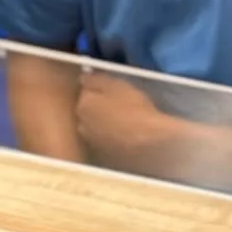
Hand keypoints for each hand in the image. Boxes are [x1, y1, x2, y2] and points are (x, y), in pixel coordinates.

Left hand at [74, 70, 188, 175]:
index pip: (85, 91)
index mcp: (83, 104)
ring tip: (121, 119)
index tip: (110, 90)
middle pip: (87, 109)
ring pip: (94, 125)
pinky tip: (123, 133)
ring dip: (102, 121)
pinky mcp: (104, 153)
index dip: (98, 89)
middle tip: (116, 103)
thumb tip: (82, 78)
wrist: (150, 141)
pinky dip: (110, 134)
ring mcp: (92, 141)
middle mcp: (81, 124)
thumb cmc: (135, 108)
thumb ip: (96, 80)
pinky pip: (104, 138)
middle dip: (96, 106)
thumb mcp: (117, 85)